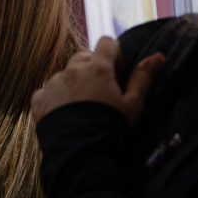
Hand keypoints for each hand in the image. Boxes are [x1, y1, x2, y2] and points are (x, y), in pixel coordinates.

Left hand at [31, 36, 164, 124]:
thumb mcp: (133, 104)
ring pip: (65, 75)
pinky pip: (47, 92)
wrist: (80, 155)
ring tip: (82, 108)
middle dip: (93, 68)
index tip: (117, 72)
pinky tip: (65, 115)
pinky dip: (55, 99)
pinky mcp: (39, 100)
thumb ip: (143, 77)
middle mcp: (72, 71)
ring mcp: (53, 84)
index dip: (114, 54)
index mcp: (97, 68)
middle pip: (84, 57)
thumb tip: (158, 56)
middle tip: (101, 92)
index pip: (106, 42)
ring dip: (74, 84)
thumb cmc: (111, 128)